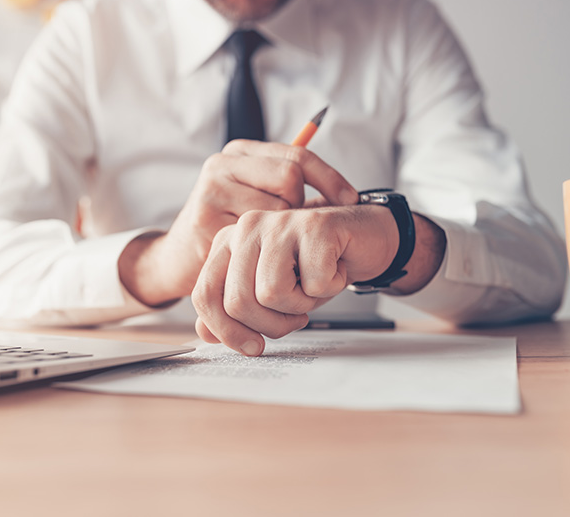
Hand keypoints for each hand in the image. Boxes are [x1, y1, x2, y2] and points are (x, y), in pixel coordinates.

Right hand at [119, 141, 358, 305]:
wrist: (178, 259)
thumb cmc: (229, 227)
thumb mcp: (256, 196)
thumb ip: (286, 184)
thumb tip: (348, 193)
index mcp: (239, 152)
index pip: (298, 155)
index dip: (329, 178)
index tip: (351, 199)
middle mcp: (222, 165)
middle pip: (289, 178)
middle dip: (298, 207)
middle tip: (291, 228)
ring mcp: (211, 191)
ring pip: (276, 210)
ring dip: (282, 234)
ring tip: (271, 245)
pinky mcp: (205, 222)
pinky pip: (256, 238)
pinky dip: (265, 252)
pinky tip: (257, 257)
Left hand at [191, 205, 399, 355]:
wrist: (365, 238)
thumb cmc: (315, 266)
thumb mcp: (270, 294)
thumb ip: (232, 311)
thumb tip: (204, 334)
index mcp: (228, 242)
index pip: (206, 295)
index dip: (227, 331)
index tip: (253, 347)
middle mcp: (247, 227)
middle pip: (238, 301)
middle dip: (271, 324)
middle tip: (295, 317)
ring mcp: (279, 222)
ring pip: (271, 294)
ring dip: (301, 305)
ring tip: (313, 287)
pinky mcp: (314, 225)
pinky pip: (313, 283)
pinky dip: (330, 287)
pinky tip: (334, 269)